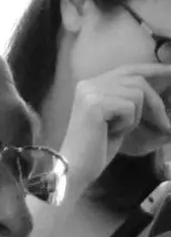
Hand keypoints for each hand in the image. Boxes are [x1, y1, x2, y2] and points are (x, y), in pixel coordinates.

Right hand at [60, 66, 170, 200]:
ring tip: (121, 131)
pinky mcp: (95, 104)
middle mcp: (89, 83)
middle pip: (138, 80)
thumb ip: (131, 100)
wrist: (76, 167)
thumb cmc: (98, 147)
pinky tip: (112, 133)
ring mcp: (91, 92)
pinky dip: (128, 123)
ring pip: (137, 93)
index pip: (130, 69)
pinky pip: (129, 107)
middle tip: (164, 124)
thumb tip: (162, 92)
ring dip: (137, 116)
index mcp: (92, 85)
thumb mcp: (118, 118)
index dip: (154, 69)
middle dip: (156, 102)